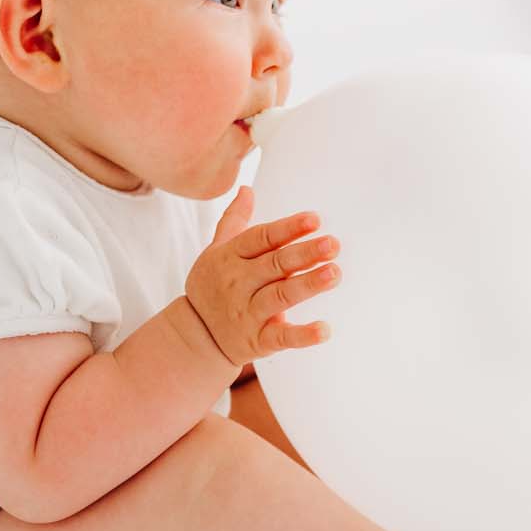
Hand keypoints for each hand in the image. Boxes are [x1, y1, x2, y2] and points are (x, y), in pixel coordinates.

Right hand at [184, 186, 342, 367]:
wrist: (195, 336)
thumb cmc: (213, 286)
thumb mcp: (216, 251)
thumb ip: (234, 221)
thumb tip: (246, 189)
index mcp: (230, 257)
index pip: (261, 238)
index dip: (288, 228)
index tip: (315, 219)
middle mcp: (238, 283)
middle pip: (274, 265)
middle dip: (304, 254)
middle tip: (333, 244)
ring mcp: (248, 313)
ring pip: (280, 296)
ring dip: (307, 285)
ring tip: (334, 273)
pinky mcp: (257, 341)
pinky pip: (281, 338)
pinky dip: (303, 335)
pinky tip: (325, 329)